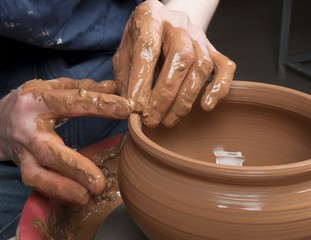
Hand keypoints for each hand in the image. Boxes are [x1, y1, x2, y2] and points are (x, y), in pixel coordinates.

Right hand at [0, 78, 132, 204]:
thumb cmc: (31, 103)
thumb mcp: (51, 89)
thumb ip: (81, 88)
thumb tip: (113, 86)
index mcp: (36, 100)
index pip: (71, 102)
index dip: (99, 105)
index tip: (127, 109)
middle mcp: (26, 128)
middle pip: (48, 149)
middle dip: (75, 166)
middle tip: (100, 181)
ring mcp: (22, 151)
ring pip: (37, 174)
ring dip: (62, 188)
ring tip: (87, 197)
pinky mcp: (21, 167)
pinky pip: (37, 184)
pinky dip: (57, 192)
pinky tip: (78, 197)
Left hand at [112, 0, 235, 127]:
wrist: (163, 21)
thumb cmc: (141, 38)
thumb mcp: (124, 50)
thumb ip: (124, 75)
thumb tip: (128, 106)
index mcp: (150, 16)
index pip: (148, 47)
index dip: (142, 80)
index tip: (136, 107)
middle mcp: (177, 22)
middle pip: (181, 57)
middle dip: (165, 94)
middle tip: (152, 119)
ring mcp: (198, 35)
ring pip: (201, 65)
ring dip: (185, 98)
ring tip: (168, 120)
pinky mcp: (212, 49)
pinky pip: (225, 67)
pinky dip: (218, 88)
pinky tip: (206, 106)